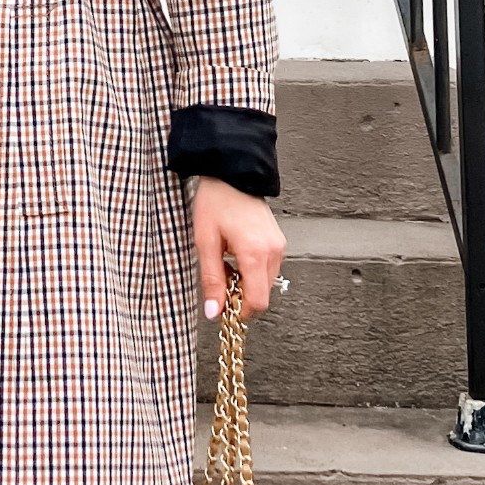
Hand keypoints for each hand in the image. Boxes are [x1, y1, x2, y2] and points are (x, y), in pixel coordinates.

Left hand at [192, 177, 285, 318]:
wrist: (232, 173)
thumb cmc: (217, 200)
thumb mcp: (205, 242)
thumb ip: (211, 279)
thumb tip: (214, 310)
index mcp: (255, 253)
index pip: (257, 302)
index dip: (239, 311)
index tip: (223, 309)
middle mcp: (273, 251)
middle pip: (263, 294)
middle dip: (240, 296)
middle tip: (219, 280)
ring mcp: (278, 245)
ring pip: (266, 282)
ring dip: (246, 283)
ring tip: (224, 263)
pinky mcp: (278, 241)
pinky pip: (268, 268)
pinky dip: (252, 270)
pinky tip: (235, 256)